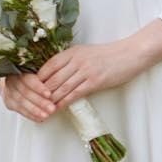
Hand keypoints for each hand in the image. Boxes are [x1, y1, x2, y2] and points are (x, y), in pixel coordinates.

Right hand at [0, 70, 61, 121]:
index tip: (49, 94)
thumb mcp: (40, 71)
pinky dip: (30, 115)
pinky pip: (19, 109)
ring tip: (46, 115)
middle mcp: (12, 79)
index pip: (29, 79)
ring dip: (35, 110)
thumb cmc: (33, 75)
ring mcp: (9, 90)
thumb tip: (59, 79)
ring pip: (21, 102)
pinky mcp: (9, 102)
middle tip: (51, 108)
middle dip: (39, 102)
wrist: (18, 80)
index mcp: (20, 69)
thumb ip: (47, 74)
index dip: (39, 87)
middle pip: (26, 92)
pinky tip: (39, 118)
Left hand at [33, 36, 147, 113]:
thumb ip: (71, 61)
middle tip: (32, 103)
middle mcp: (76, 60)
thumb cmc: (108, 55)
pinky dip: (64, 102)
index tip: (31, 88)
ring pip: (62, 87)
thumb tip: (56, 75)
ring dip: (50, 100)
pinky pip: (75, 94)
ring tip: (41, 109)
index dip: (38, 78)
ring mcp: (85, 70)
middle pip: (52, 78)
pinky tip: (57, 108)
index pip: (49, 65)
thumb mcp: (86, 53)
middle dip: (41, 92)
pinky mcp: (95, 81)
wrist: (130, 54)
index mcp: (72, 52)